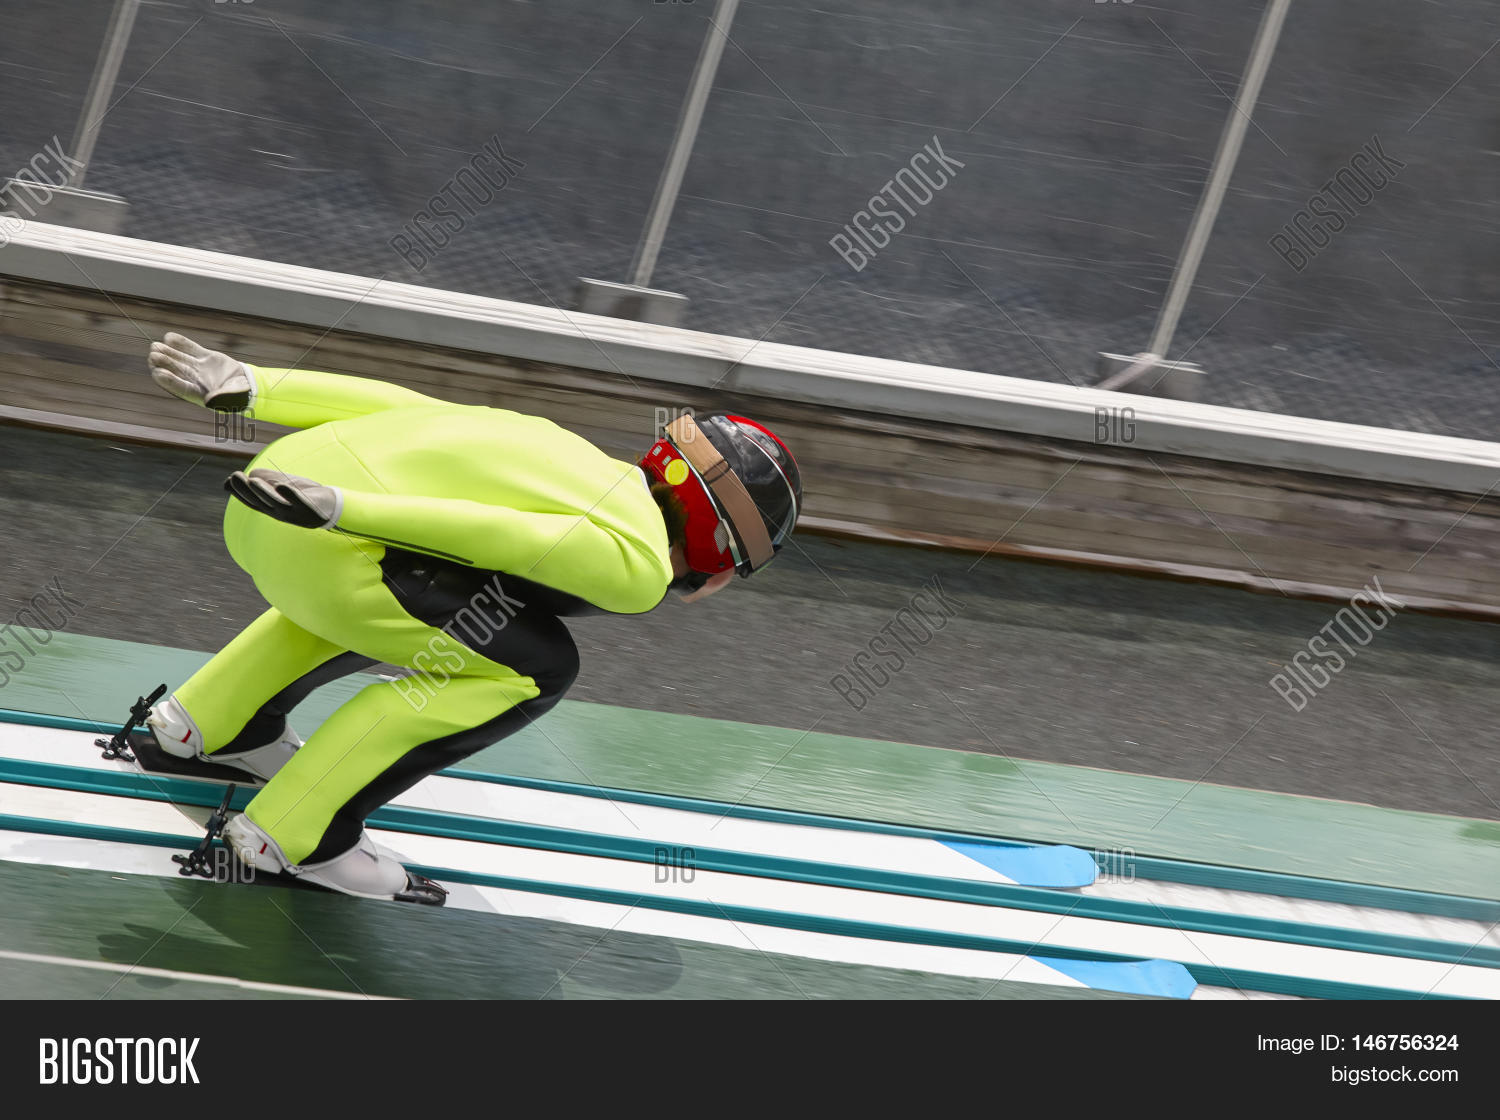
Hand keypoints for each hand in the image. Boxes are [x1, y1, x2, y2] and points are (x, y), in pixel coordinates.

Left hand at [149, 333, 253, 410]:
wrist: (248, 385)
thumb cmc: (239, 396)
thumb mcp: (232, 399)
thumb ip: (221, 399)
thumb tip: (212, 400)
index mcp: (199, 394)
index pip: (180, 387)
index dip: (169, 381)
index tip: (158, 373)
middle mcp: (195, 380)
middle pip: (176, 371)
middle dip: (164, 363)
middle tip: (153, 355)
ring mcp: (199, 368)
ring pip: (180, 359)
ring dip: (168, 352)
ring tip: (155, 345)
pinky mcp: (206, 357)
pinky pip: (191, 349)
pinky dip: (181, 343)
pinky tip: (169, 337)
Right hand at [225, 469, 342, 528]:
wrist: (331, 507)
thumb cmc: (303, 495)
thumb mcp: (278, 485)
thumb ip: (262, 481)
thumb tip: (236, 480)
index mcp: (271, 508)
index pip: (252, 501)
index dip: (240, 492)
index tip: (231, 479)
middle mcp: (280, 513)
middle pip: (261, 502)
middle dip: (247, 490)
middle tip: (235, 476)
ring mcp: (295, 513)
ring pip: (276, 503)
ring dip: (264, 492)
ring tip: (253, 480)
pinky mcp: (310, 510)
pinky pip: (300, 502)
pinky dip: (291, 495)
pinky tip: (283, 486)